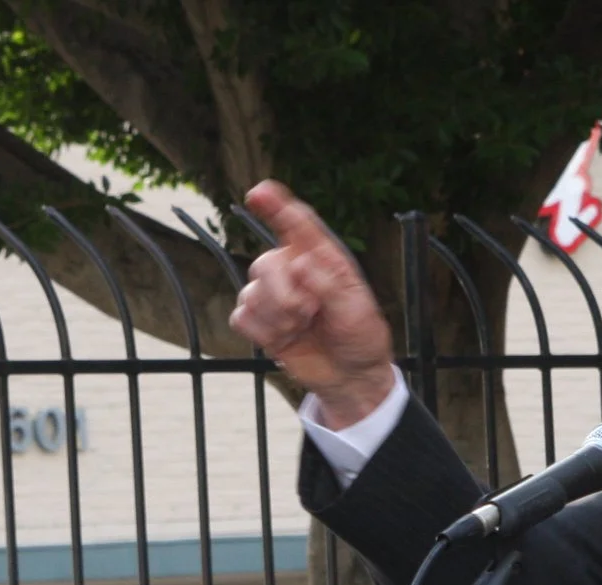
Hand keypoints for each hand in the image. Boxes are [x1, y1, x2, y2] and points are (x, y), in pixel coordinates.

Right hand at [231, 181, 397, 428]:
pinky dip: (263, 331)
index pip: (296, 224)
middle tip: (308, 313)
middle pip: (265, 264)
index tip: (259, 193)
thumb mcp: (356, 310)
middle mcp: (293, 270)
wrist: (350, 375)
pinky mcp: (261, 321)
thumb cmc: (360, 337)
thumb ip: (329, 287)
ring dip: (277, 318)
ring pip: (252, 294)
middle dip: (283, 295)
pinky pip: (242, 317)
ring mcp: (274, 295)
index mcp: (321, 258)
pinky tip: (284, 338)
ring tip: (302, 327)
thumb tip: (301, 266)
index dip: (276, 205)